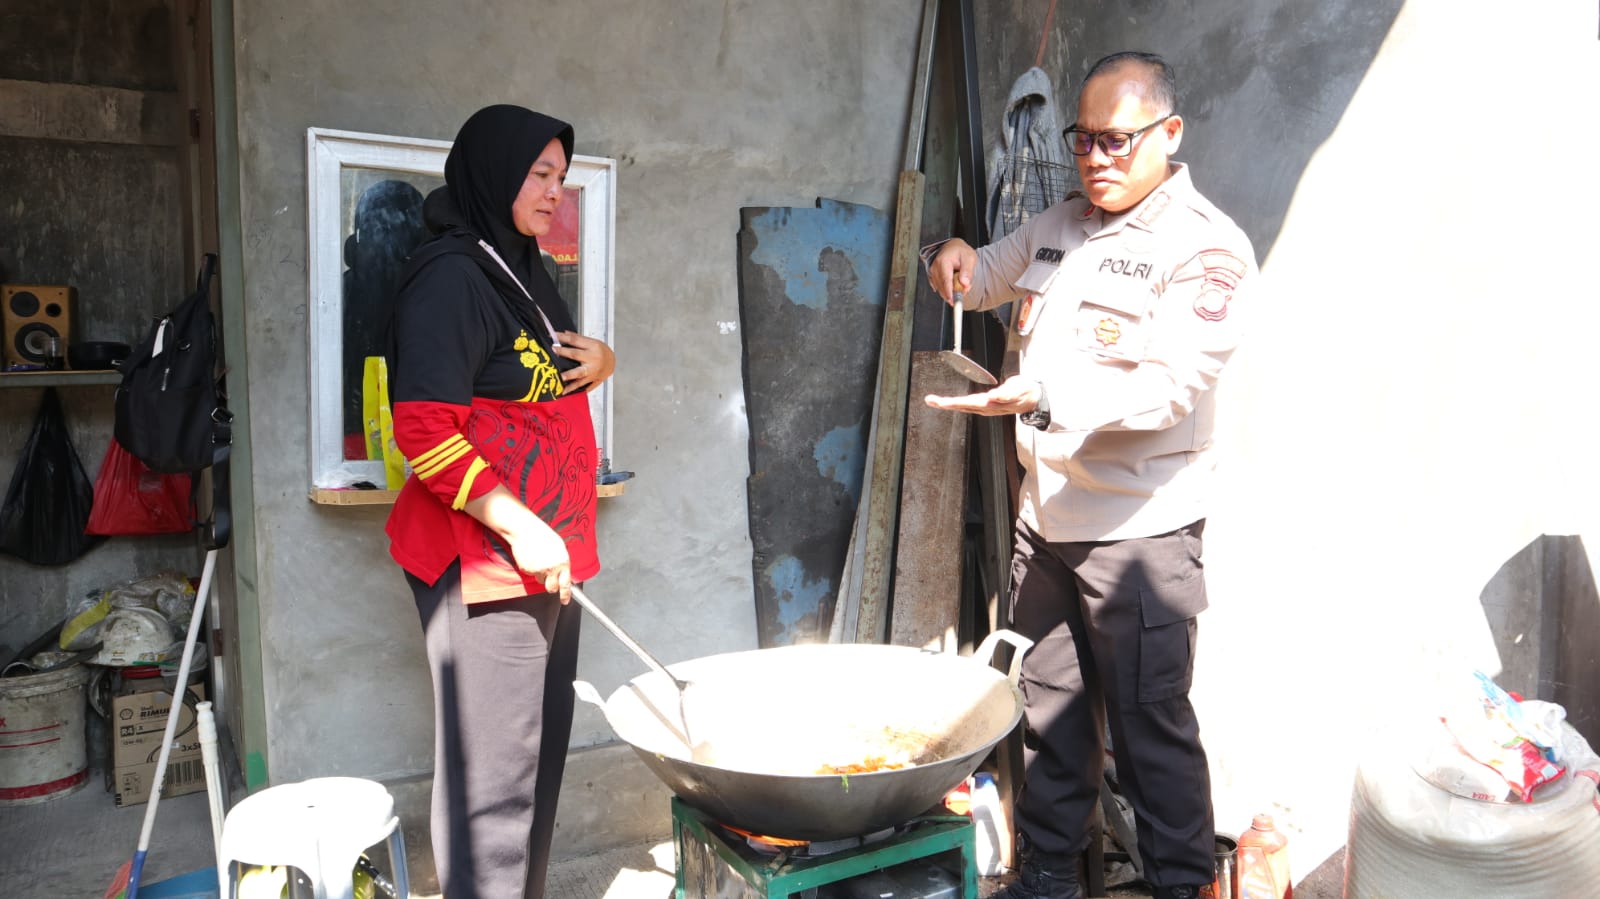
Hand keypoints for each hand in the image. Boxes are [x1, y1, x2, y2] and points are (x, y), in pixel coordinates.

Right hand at [464, 485, 572, 601]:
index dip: (566, 595)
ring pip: (541, 580)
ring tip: (539, 560)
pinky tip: (531, 557)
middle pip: (552, 588)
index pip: (566, 585)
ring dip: (541, 575)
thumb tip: (564, 573)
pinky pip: (531, 574)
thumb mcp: (559, 547)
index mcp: (563, 563)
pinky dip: (532, 569)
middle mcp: (551, 569)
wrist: (525, 530)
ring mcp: (538, 571)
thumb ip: (562, 562)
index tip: (565, 601)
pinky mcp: (527, 570)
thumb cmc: (543, 535)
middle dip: (552, 587)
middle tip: (550, 580)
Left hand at [554, 332, 615, 392]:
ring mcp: (593, 371)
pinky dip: (574, 389)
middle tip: (554, 351)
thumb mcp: (592, 342)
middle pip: (576, 355)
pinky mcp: (593, 380)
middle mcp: (593, 358)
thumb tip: (564, 333)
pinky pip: (583, 386)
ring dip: (569, 376)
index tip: (553, 336)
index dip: (564, 338)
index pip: (575, 340)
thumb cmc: (601, 351)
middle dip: (564, 353)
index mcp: (593, 346)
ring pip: (580, 374)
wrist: (612, 362)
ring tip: (560, 378)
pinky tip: (565, 391)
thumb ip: (578, 339)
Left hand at [924, 375, 1040, 416]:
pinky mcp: (986, 404)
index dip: (954, 402)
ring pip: (963, 406)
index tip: (941, 401)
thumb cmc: (1026, 391)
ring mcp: (985, 407)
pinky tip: (947, 402)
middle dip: (945, 403)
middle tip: (930, 400)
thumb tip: (992, 397)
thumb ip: (1006, 394)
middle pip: (961, 406)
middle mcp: (986, 407)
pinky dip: (956, 403)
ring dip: (948, 403)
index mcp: (991, 404)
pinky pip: (967, 405)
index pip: (968, 403)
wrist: (1033, 397)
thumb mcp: (1019, 390)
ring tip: (933, 400)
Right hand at [927, 239, 976, 302]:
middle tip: (964, 290)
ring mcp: (932, 272)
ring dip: (951, 290)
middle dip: (953, 293)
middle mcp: (935, 267)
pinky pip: (939, 287)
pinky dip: (947, 289)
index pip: (946, 280)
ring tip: (960, 282)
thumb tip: (964, 283)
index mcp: (944, 261)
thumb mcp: (970, 258)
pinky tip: (953, 284)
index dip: (949, 292)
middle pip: (942, 286)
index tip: (953, 301)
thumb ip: (967, 271)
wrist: (953, 248)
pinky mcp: (932, 276)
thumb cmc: (961, 252)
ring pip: (940, 288)